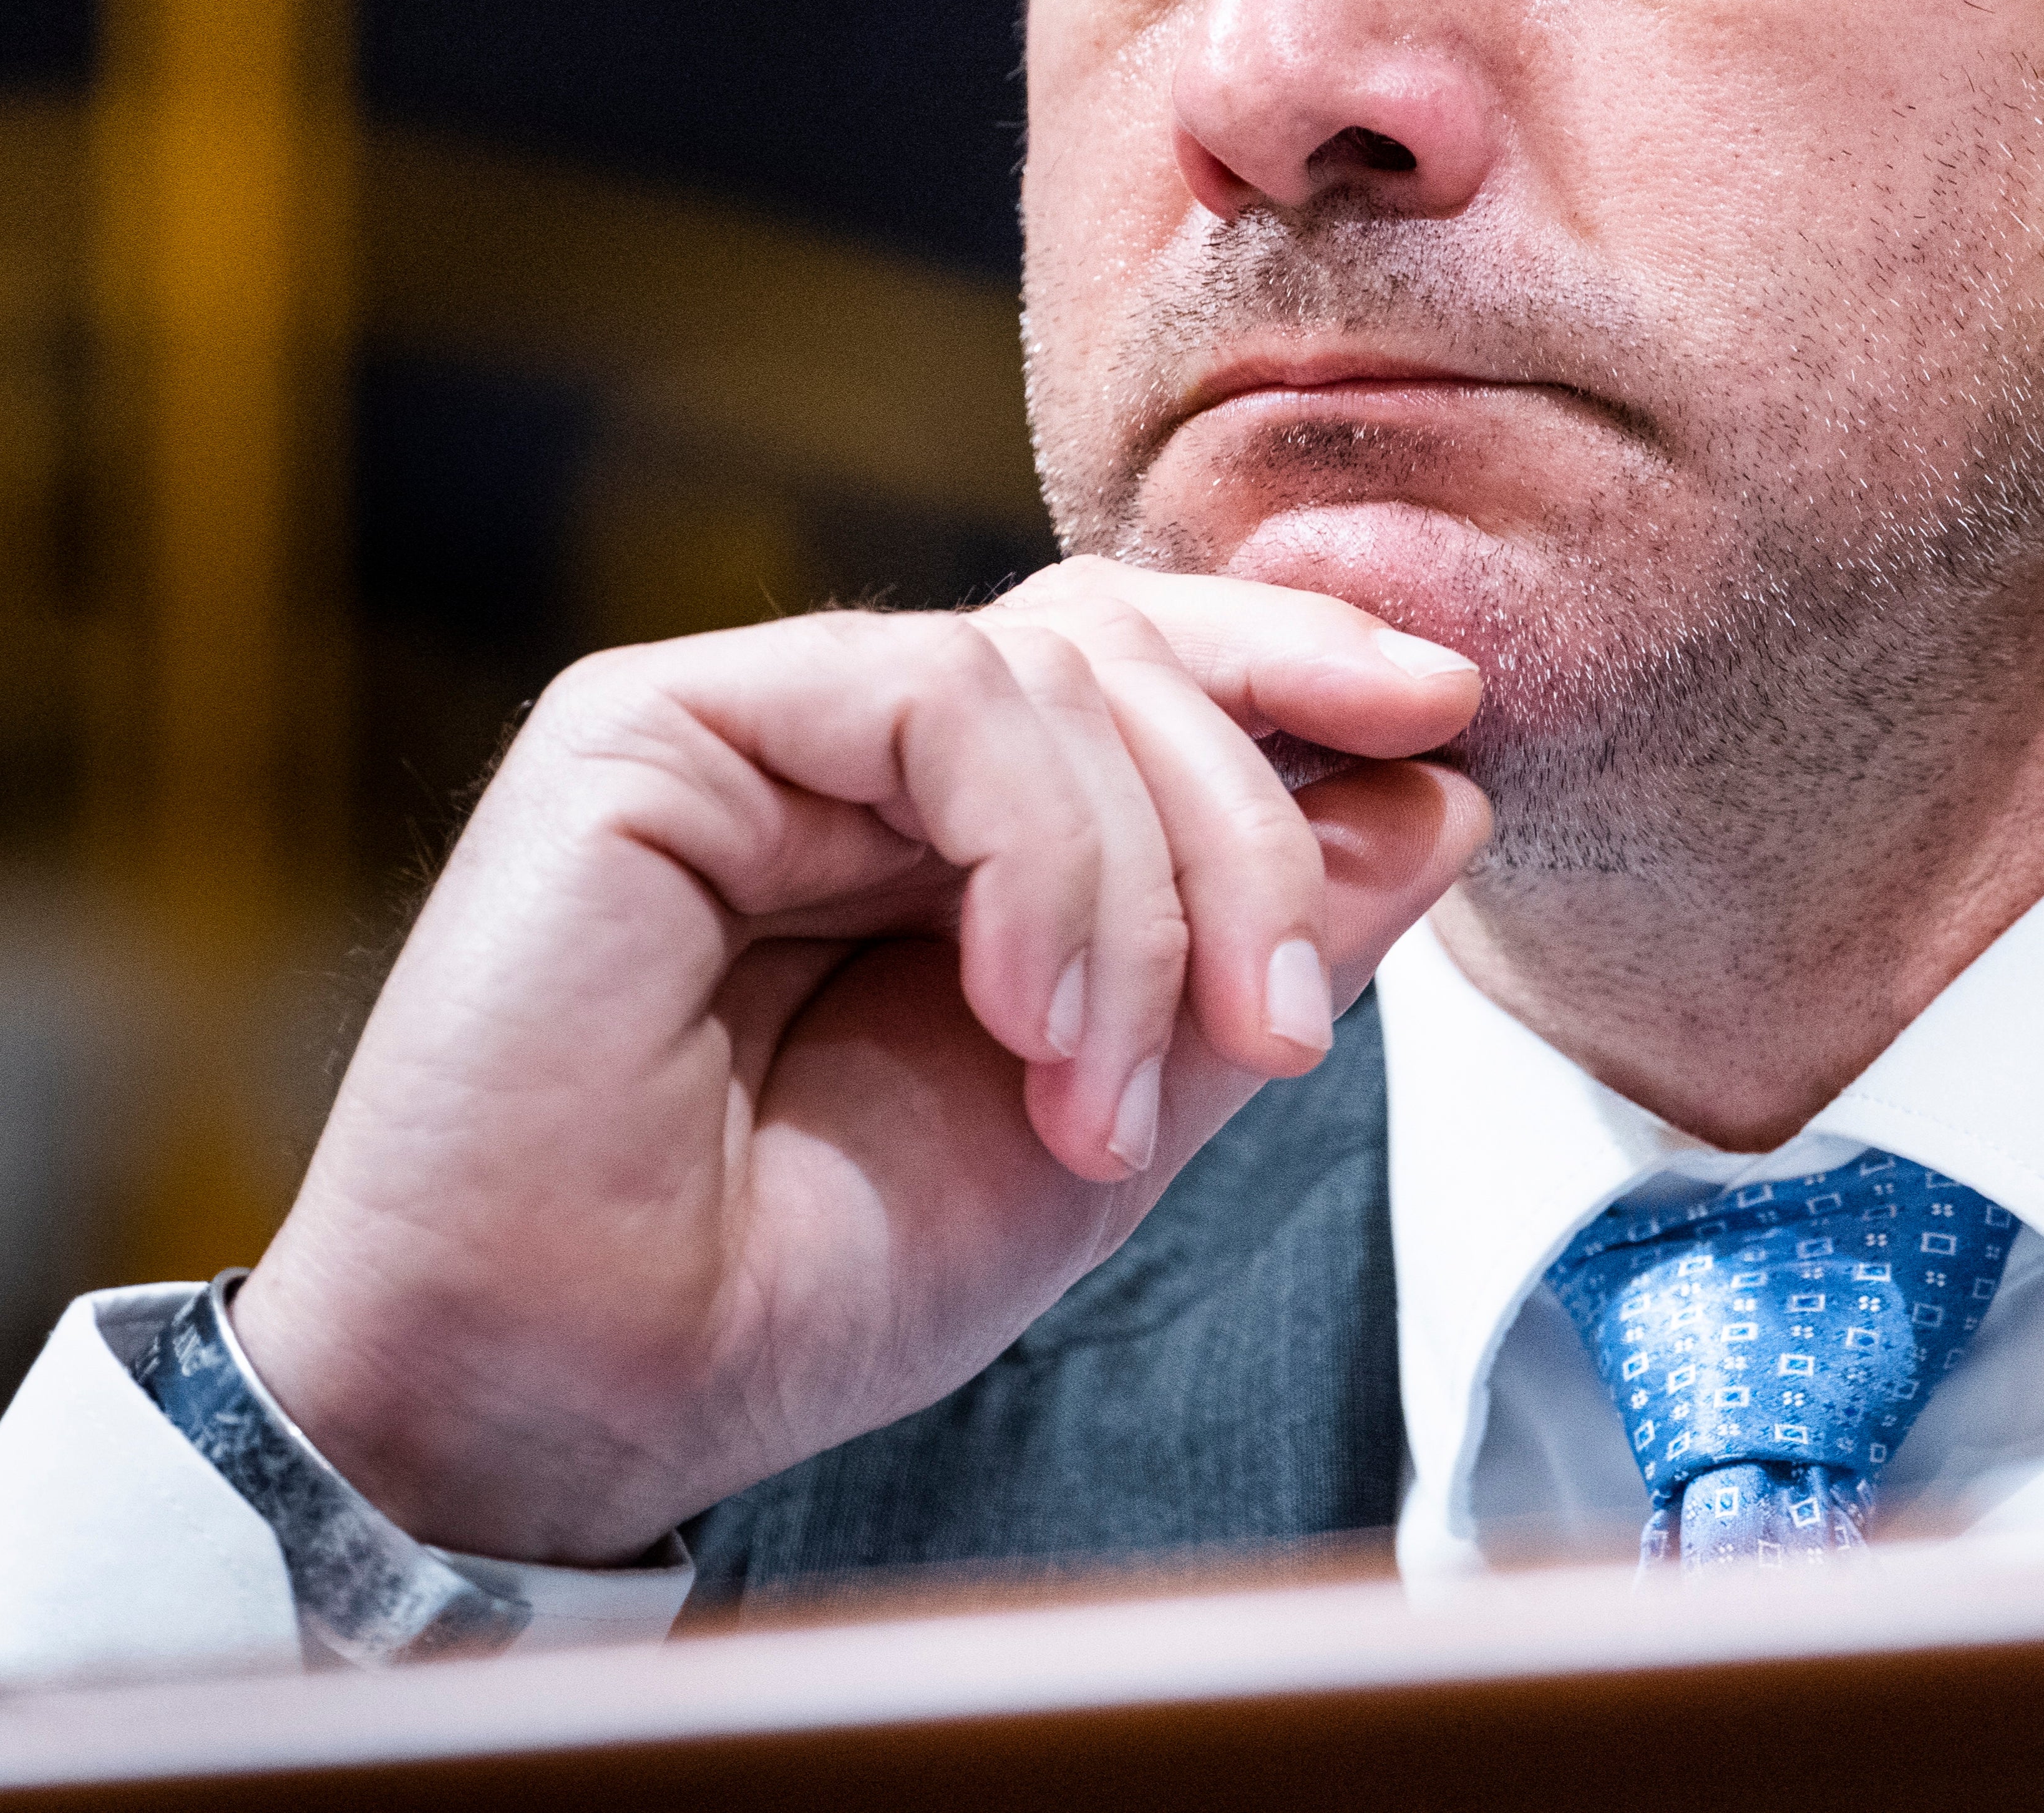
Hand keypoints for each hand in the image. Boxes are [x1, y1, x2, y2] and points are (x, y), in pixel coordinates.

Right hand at [229, 561, 1489, 1565]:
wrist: (591, 1397)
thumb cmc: (811, 1276)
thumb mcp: (1122, 1110)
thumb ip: (1267, 951)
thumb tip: (1447, 789)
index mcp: (952, 821)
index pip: (1150, 665)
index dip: (1303, 664)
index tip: (1452, 717)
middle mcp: (851, 746)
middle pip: (1126, 647)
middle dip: (1260, 819)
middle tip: (1285, 1021)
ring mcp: (755, 720)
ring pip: (1056, 672)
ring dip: (1144, 894)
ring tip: (1105, 1094)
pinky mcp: (649, 725)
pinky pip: (937, 697)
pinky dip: (1040, 859)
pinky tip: (1031, 1021)